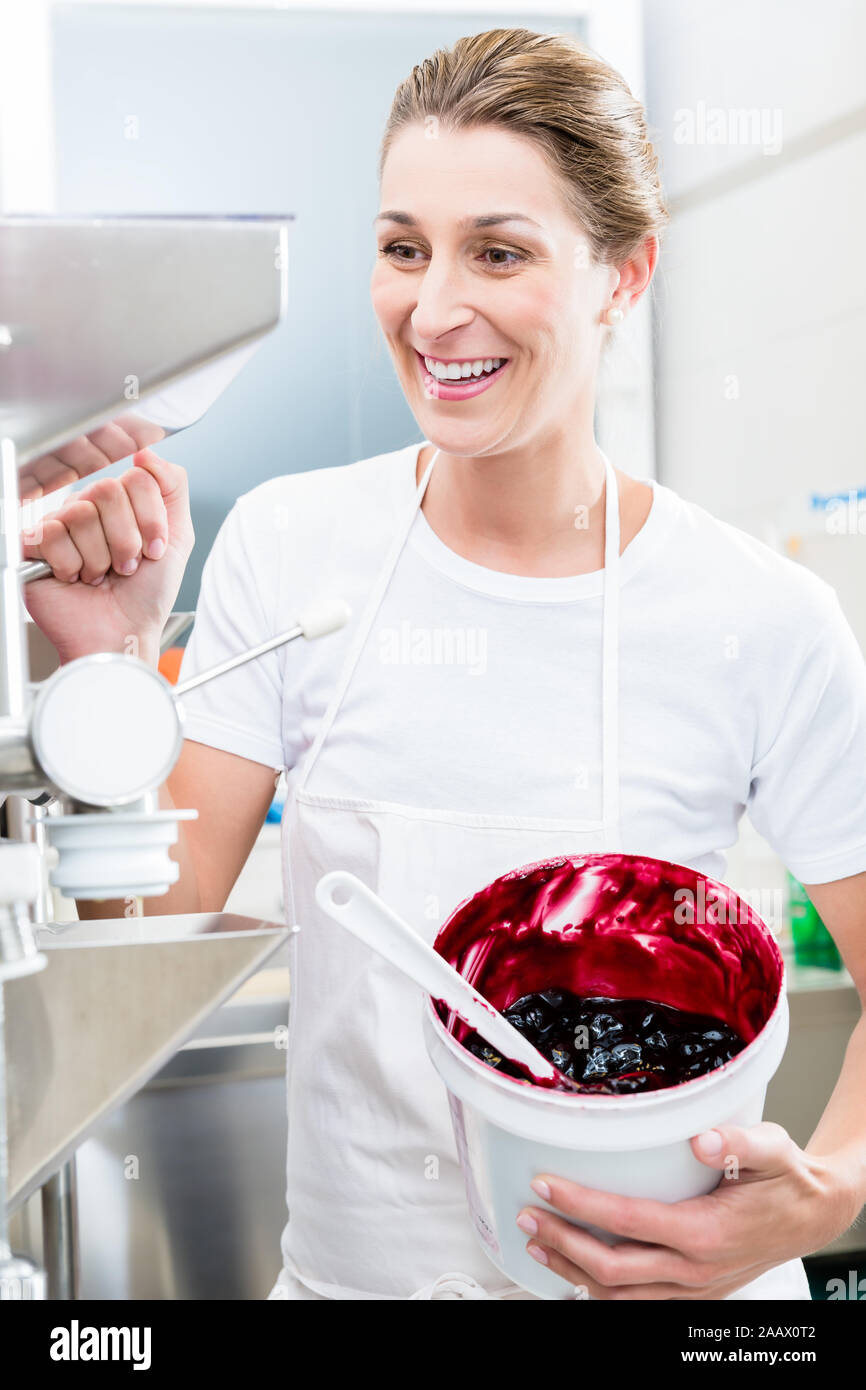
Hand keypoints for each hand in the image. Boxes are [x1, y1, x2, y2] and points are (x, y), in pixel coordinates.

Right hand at [22, 450, 193, 666]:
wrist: (123, 633)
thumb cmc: (146, 595)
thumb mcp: (178, 537)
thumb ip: (172, 486)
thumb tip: (145, 452)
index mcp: (122, 503)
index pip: (137, 477)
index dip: (151, 518)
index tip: (154, 549)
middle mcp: (90, 509)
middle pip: (108, 491)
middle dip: (126, 540)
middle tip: (125, 566)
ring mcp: (61, 525)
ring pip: (80, 513)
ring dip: (100, 557)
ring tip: (100, 576)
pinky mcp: (34, 546)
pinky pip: (51, 533)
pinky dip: (71, 565)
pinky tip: (74, 577)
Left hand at [516, 1122, 858, 1298]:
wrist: (815, 1215)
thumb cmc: (787, 1179)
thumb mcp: (773, 1149)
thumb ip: (738, 1142)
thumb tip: (701, 1139)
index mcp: (706, 1231)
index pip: (629, 1221)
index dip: (582, 1204)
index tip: (547, 1184)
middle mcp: (696, 1268)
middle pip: (613, 1268)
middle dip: (563, 1241)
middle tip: (527, 1214)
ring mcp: (694, 1286)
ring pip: (621, 1296)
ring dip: (573, 1272)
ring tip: (538, 1244)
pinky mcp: (694, 1292)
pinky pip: (640, 1303)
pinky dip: (602, 1293)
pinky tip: (577, 1273)